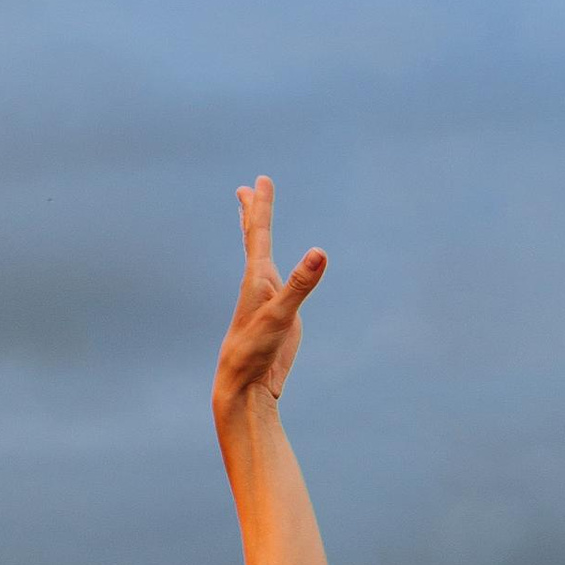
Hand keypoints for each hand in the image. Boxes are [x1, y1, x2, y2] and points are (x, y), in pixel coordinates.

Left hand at [216, 177, 326, 413]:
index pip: (259, 233)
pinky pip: (276, 282)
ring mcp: (268, 299)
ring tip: (250, 218)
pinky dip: (271, 266)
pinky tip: (270, 271)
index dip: (261, 206)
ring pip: (260, 259)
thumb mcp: (282, 316)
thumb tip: (319, 252)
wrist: (245, 384)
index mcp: (257, 278)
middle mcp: (259, 284)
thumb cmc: (255, 351)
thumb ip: (301, 285)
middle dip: (253, 212)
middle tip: (247, 187)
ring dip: (256, 236)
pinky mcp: (278, 316)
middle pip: (254, 240)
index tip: (260, 180)